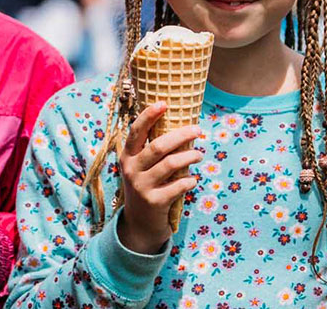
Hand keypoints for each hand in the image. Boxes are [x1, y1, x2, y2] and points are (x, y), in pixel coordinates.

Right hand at [116, 101, 202, 254]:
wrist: (140, 224)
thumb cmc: (147, 187)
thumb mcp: (141, 168)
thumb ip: (153, 149)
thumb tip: (181, 125)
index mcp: (127, 156)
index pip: (136, 131)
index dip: (149, 115)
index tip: (164, 103)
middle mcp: (131, 169)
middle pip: (158, 146)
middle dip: (181, 135)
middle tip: (197, 130)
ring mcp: (142, 186)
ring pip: (171, 164)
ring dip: (190, 156)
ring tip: (199, 154)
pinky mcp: (155, 202)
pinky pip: (178, 185)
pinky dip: (189, 180)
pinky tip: (193, 179)